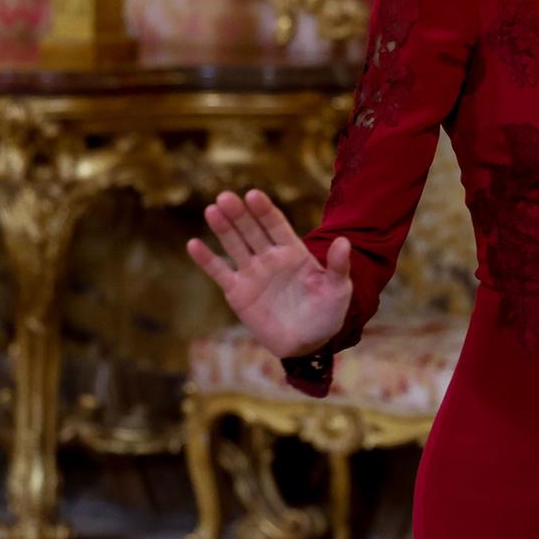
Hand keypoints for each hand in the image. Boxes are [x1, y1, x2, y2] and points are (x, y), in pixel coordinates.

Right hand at [187, 189, 352, 357]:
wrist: (307, 343)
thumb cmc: (327, 313)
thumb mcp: (338, 290)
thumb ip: (338, 266)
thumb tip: (345, 242)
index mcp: (294, 252)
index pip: (276, 225)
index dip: (264, 210)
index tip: (253, 195)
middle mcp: (270, 257)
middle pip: (252, 230)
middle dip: (239, 214)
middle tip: (225, 197)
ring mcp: (252, 273)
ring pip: (234, 245)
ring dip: (223, 228)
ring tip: (211, 209)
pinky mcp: (238, 292)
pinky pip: (219, 272)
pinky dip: (206, 259)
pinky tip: (193, 244)